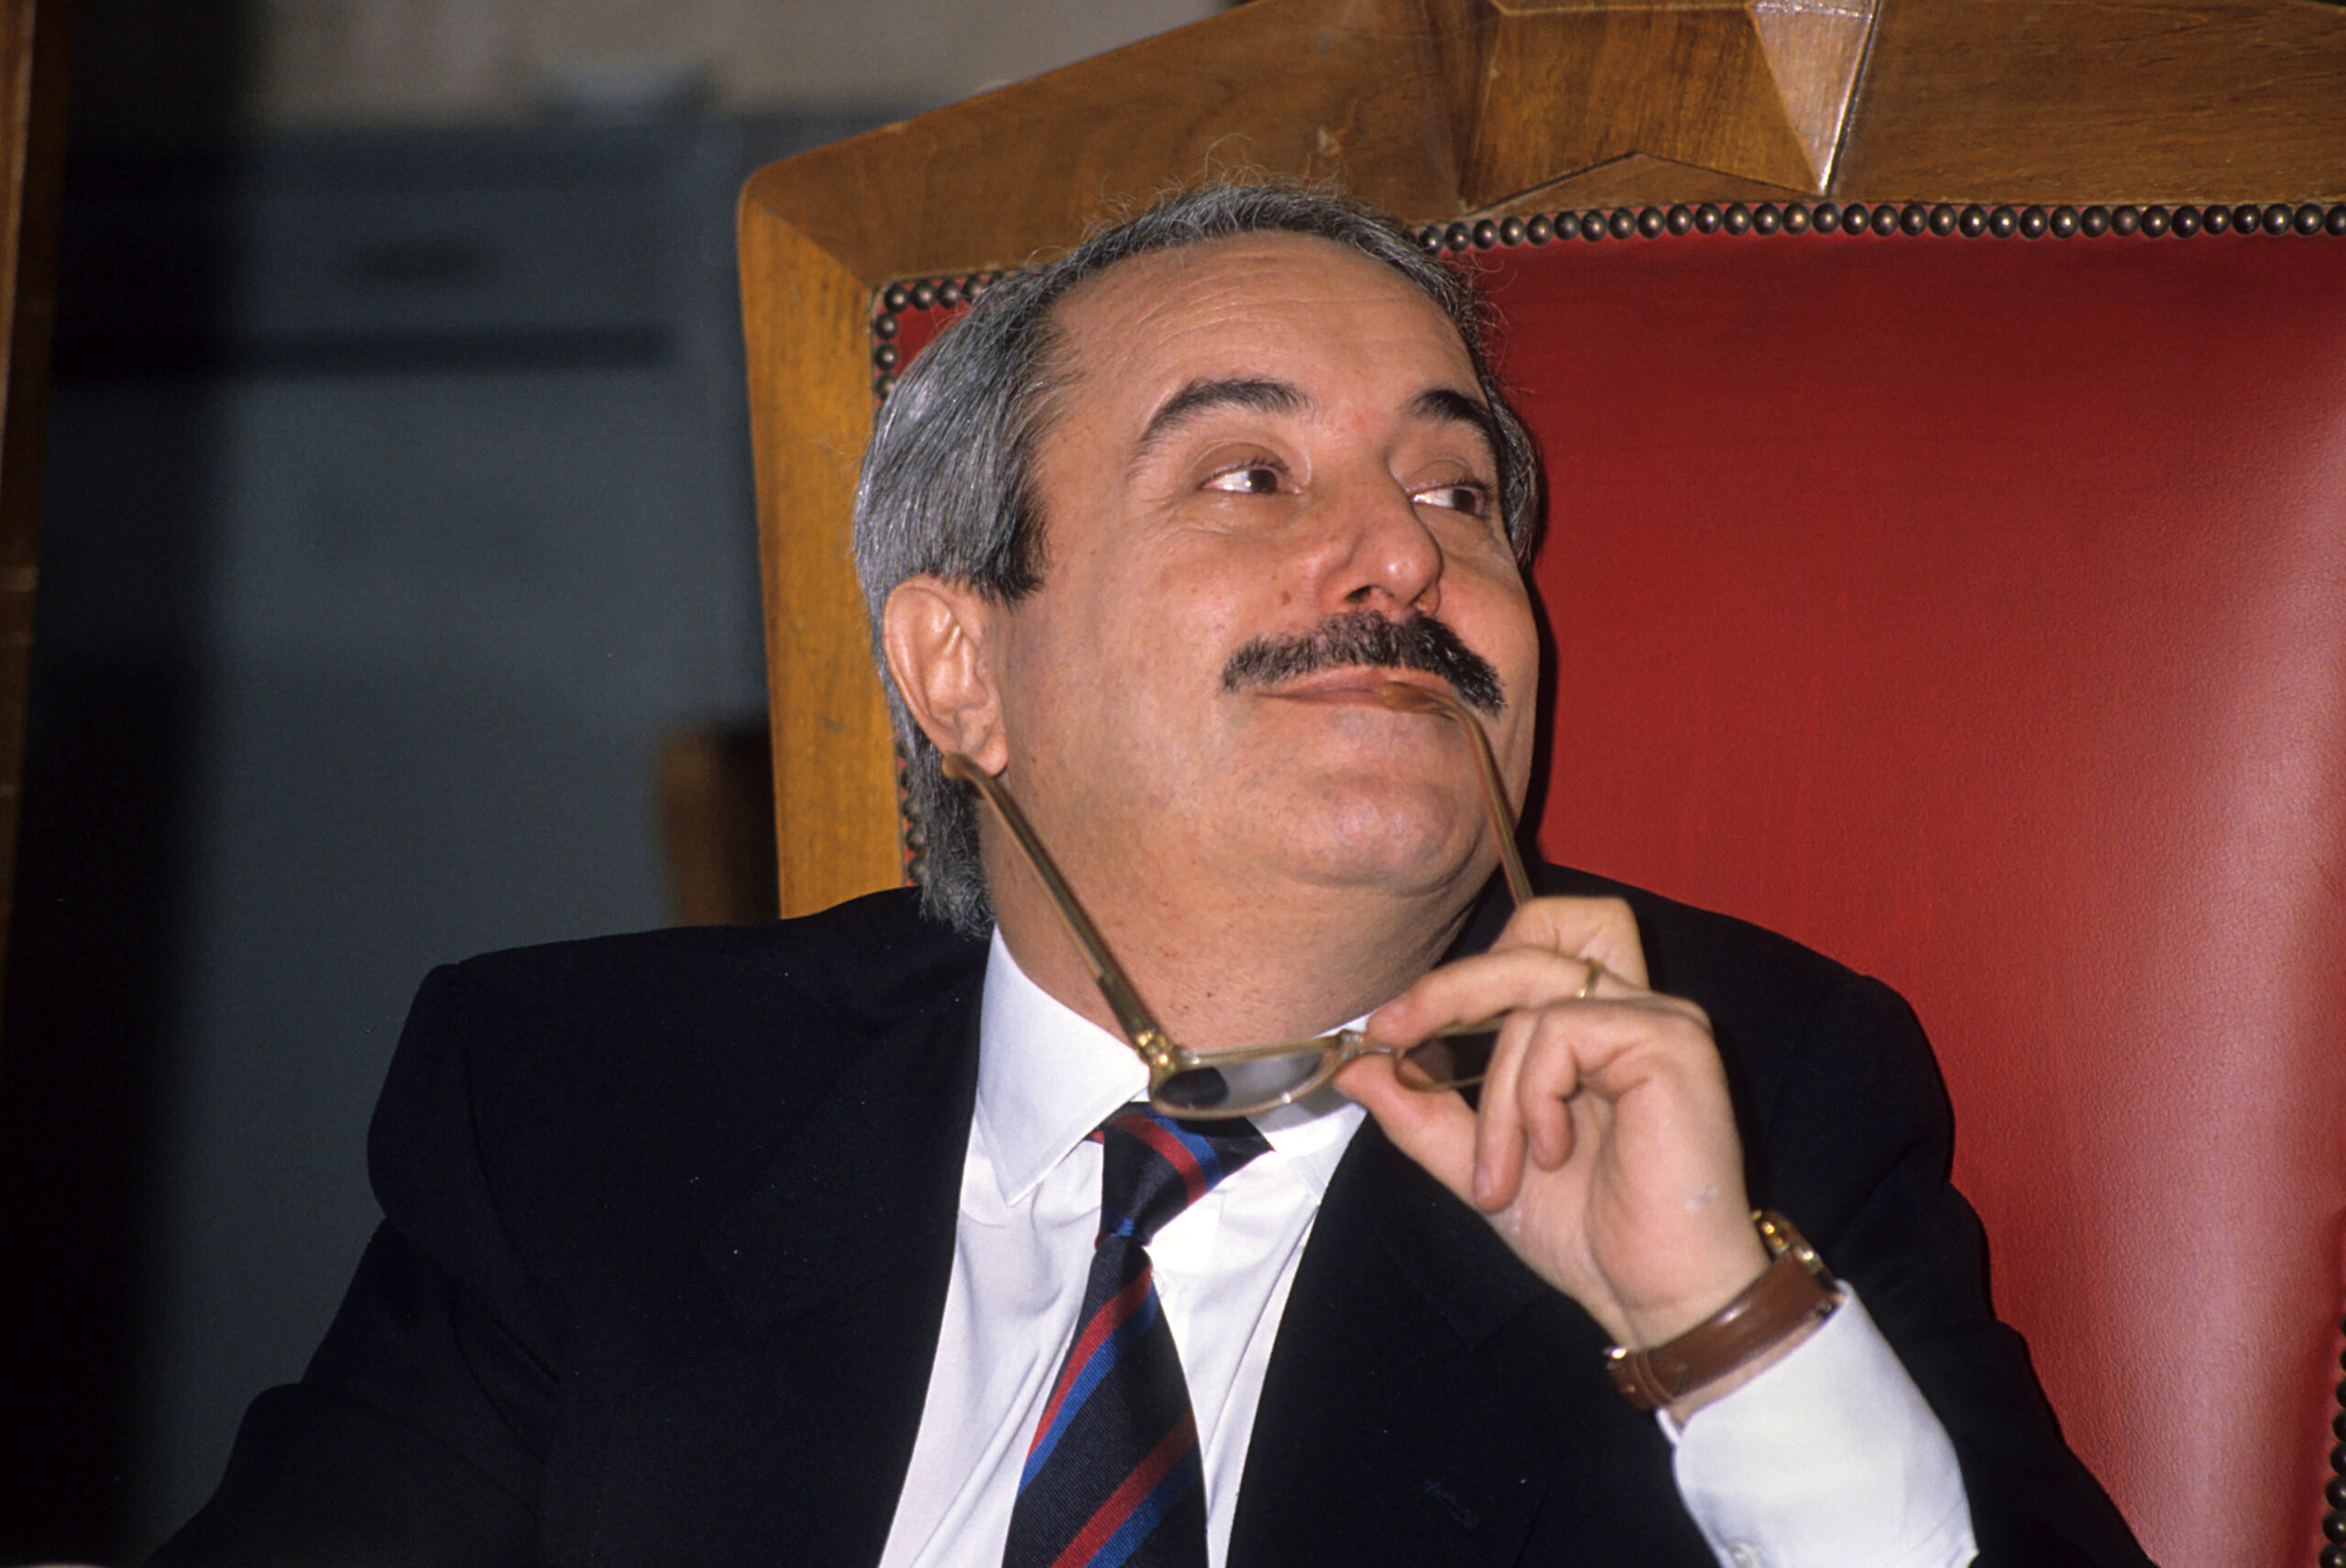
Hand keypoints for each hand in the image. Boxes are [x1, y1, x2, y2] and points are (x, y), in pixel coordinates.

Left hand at [1336, 896, 1768, 1350]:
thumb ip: (1423, 1111)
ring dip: (1493, 1094)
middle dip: (1450, 986)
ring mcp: (1660, 1017)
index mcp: (1600, 1023)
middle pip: (1536, 931)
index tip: (1388, 1029)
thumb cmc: (1591, 1238)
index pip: (1535, 938)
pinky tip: (1551, 1154)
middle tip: (1393, 1035)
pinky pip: (1560, 1030)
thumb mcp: (1482, 1164)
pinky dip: (1532, 1096)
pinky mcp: (1670, 1039)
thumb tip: (1354, 1065)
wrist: (1658, 1299)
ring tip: (1502, 1171)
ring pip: (1531, 997)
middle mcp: (1637, 1005)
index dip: (1459, 971)